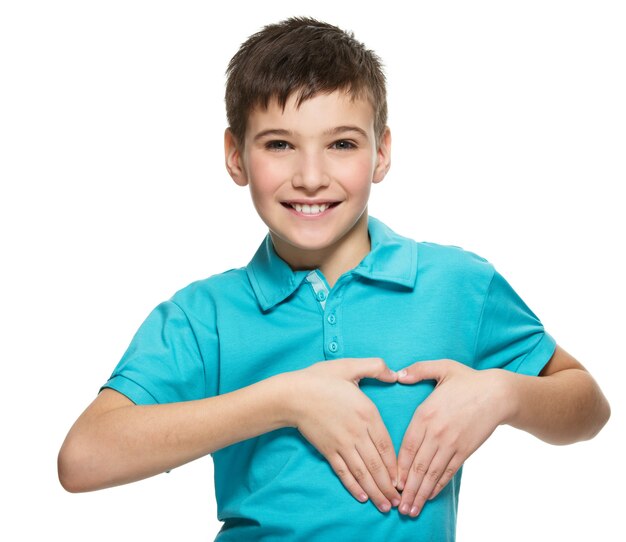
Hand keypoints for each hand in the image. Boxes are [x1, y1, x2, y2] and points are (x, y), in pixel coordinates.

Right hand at [288, 357, 401, 513]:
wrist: (292, 394)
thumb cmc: (320, 378)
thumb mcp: (350, 366)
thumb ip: (376, 367)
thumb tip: (395, 374)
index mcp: (367, 412)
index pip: (386, 444)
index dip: (396, 465)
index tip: (404, 479)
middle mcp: (357, 432)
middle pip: (377, 464)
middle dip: (389, 486)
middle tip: (400, 502)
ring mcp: (341, 443)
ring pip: (362, 472)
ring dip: (375, 491)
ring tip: (385, 506)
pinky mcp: (328, 450)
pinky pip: (343, 471)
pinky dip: (353, 486)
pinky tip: (362, 497)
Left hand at [395, 359, 510, 516]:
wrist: (499, 393)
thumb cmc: (468, 379)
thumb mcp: (442, 367)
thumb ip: (418, 370)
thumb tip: (397, 374)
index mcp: (426, 413)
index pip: (407, 446)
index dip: (397, 466)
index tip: (390, 480)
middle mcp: (437, 432)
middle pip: (417, 465)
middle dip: (406, 488)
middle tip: (397, 505)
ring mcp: (452, 443)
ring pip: (432, 473)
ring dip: (420, 493)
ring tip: (411, 509)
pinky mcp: (465, 450)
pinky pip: (448, 472)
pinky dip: (438, 486)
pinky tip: (429, 496)